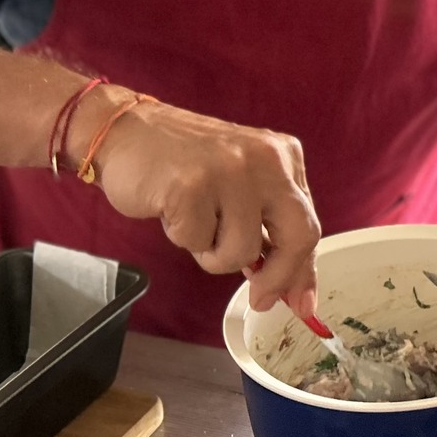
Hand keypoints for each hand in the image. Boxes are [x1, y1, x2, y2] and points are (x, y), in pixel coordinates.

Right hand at [80, 91, 321, 315]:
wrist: (128, 132)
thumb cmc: (184, 166)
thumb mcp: (241, 189)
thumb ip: (270, 231)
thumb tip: (294, 292)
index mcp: (284, 157)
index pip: (309, 223)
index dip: (302, 270)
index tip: (301, 304)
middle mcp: (266, 158)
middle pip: (298, 235)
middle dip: (278, 277)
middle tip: (258, 297)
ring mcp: (229, 170)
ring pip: (241, 251)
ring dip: (212, 252)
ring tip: (195, 220)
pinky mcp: (191, 186)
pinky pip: (197, 243)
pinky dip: (183, 238)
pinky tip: (173, 208)